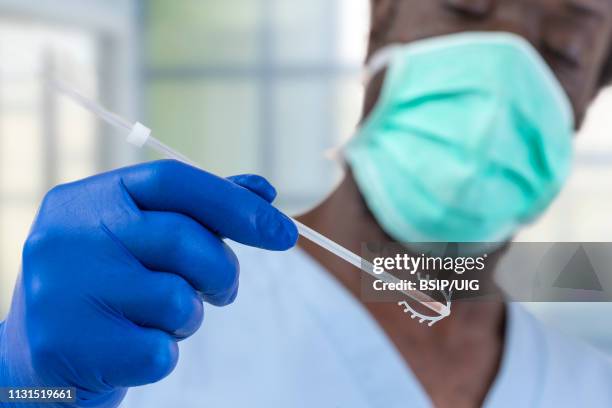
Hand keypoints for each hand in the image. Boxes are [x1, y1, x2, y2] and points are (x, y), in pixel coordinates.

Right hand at [0, 160, 296, 406]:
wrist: (40, 359)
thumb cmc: (108, 289)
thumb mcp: (141, 239)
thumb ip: (200, 211)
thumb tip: (265, 190)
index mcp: (87, 200)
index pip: (173, 182)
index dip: (236, 204)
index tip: (285, 233)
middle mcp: (67, 237)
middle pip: (182, 238)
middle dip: (221, 270)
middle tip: (223, 290)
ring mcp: (62, 292)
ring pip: (175, 298)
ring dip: (189, 315)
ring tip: (161, 319)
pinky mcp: (67, 347)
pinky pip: (158, 351)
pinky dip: (164, 352)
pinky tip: (134, 347)